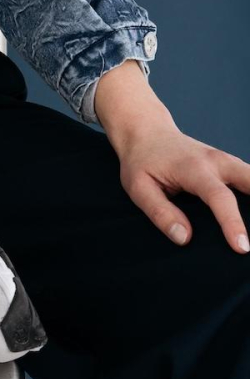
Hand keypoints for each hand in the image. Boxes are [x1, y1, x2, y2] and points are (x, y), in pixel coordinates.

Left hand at [117, 124, 249, 252]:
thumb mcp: (138, 187)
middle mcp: (216, 161)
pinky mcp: (230, 165)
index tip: (242, 247)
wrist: (147, 131)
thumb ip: (160, 212)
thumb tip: (184, 238)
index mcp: (193, 168)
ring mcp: (226, 161)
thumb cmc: (142, 161)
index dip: (232, 223)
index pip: (219, 197)